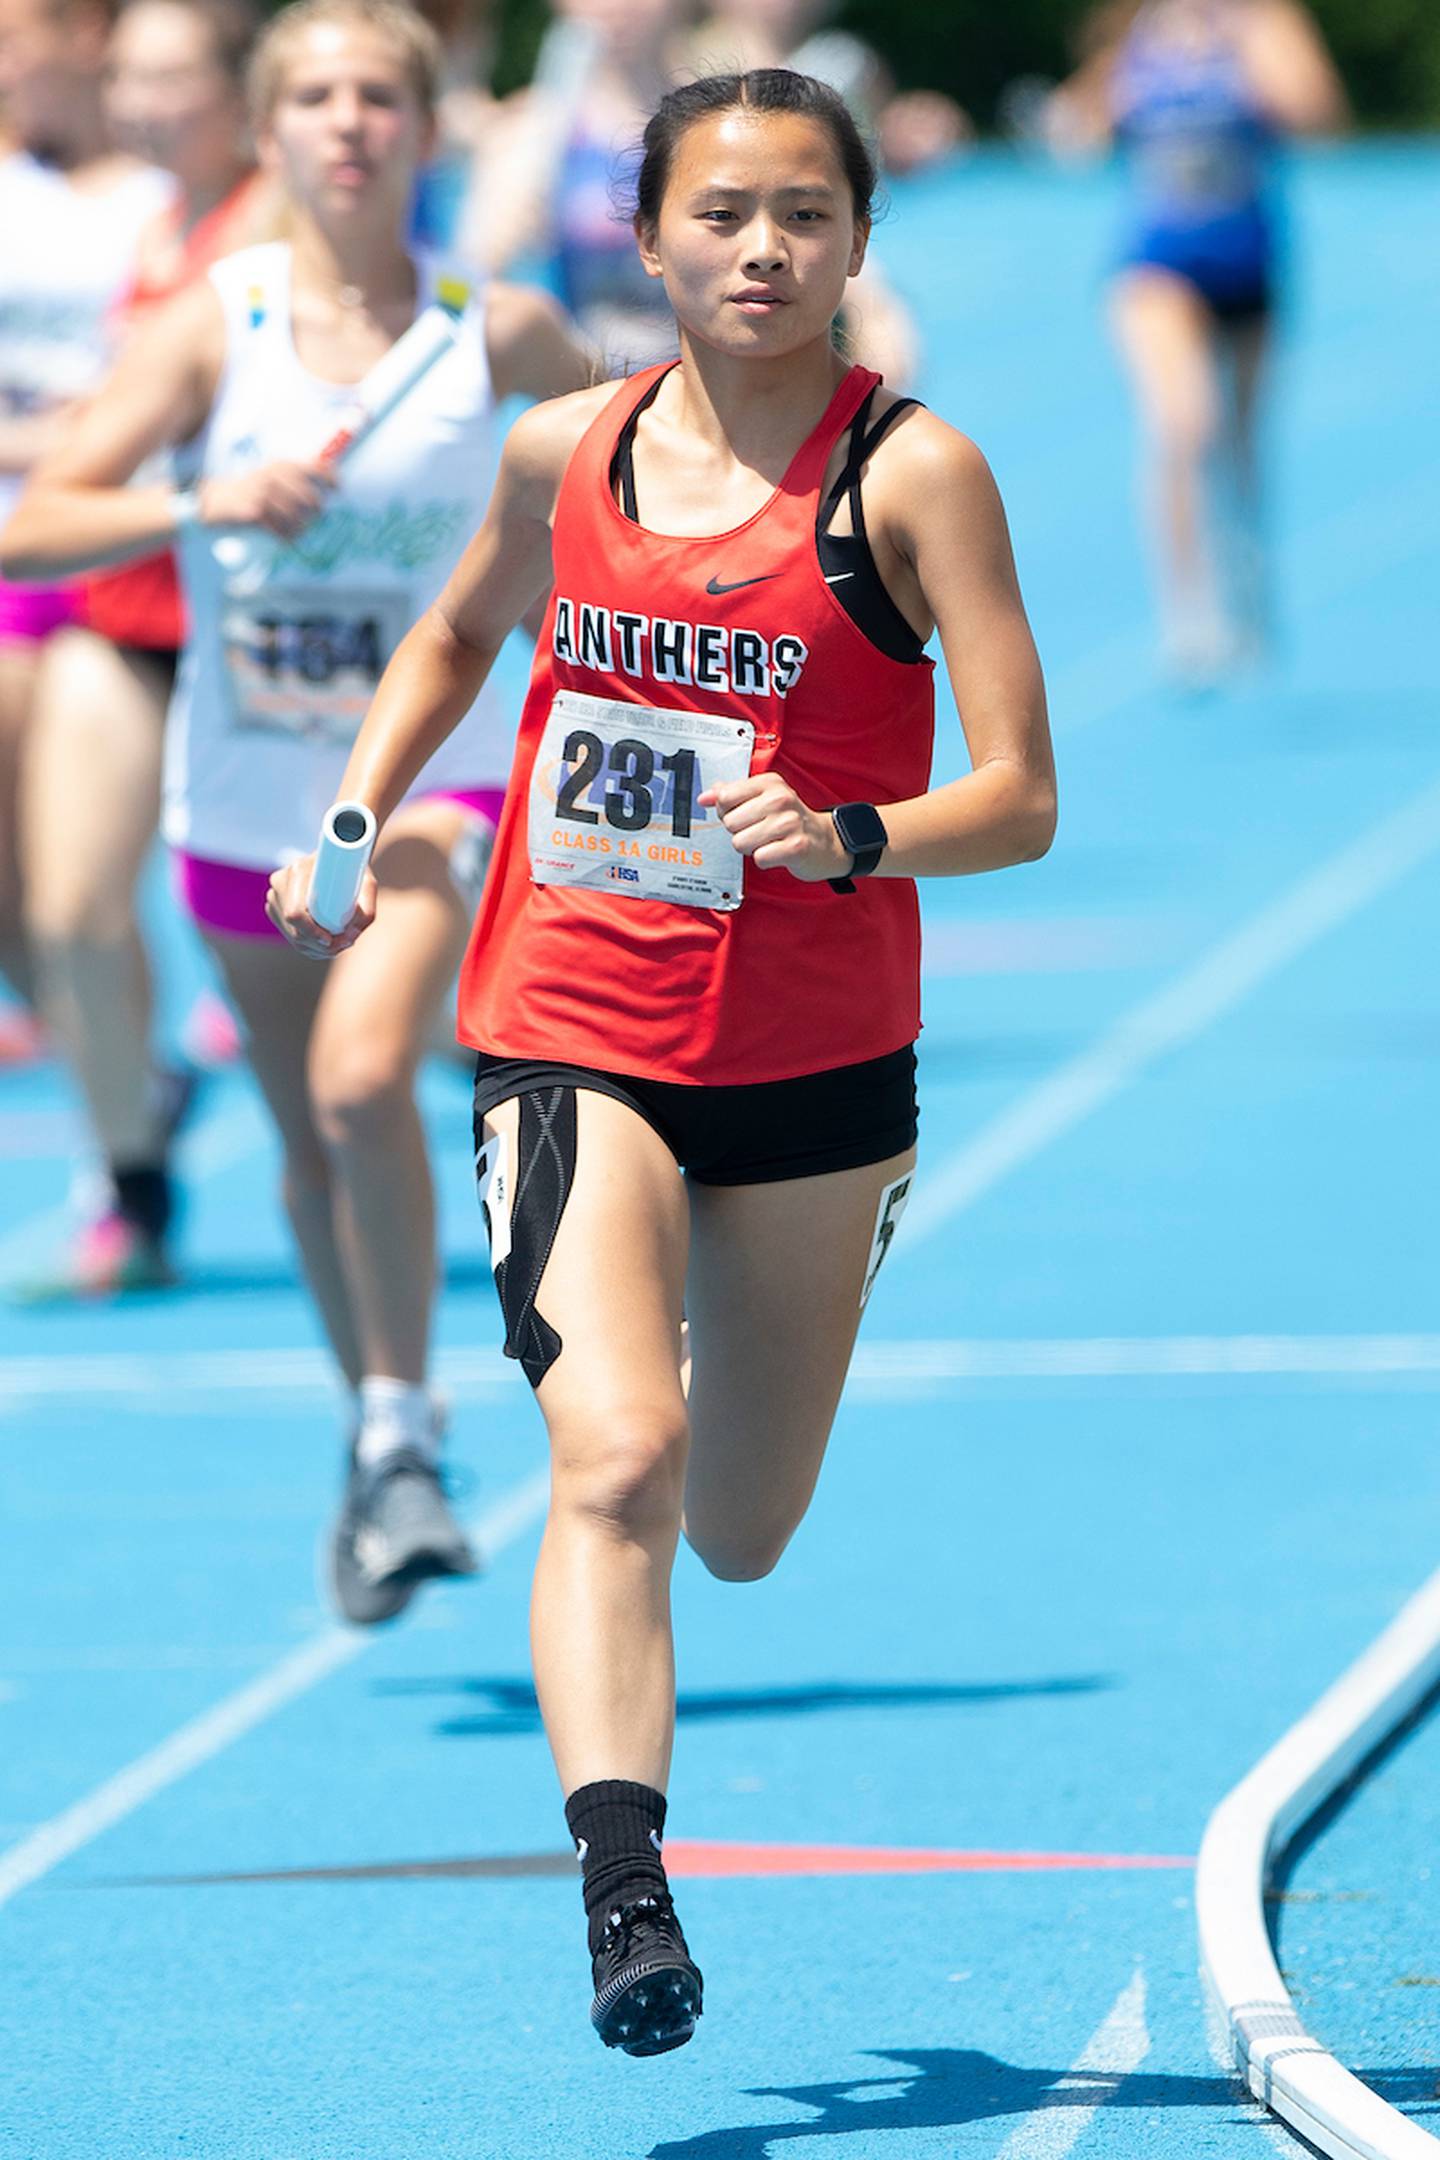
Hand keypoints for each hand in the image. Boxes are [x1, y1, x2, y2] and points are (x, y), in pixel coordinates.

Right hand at [198, 460, 333, 539]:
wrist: (217, 500)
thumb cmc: (251, 489)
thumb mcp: (270, 475)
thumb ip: (294, 478)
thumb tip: (325, 490)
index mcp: (280, 465)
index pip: (313, 467)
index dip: (330, 478)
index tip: (338, 489)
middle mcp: (273, 477)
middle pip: (311, 498)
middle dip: (318, 511)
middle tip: (316, 518)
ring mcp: (264, 494)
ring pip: (298, 517)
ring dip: (303, 528)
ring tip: (300, 531)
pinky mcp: (255, 513)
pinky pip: (281, 530)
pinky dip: (287, 538)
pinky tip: (287, 539)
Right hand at [265, 853, 376, 957]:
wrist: (339, 855)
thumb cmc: (355, 868)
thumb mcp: (368, 886)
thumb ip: (367, 913)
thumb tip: (351, 936)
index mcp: (299, 870)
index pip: (295, 913)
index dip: (312, 933)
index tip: (332, 940)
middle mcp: (281, 880)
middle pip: (292, 928)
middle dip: (316, 946)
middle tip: (343, 946)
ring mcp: (275, 892)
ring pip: (289, 934)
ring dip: (312, 947)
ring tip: (337, 944)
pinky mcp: (275, 904)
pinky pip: (286, 932)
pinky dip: (305, 944)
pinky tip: (322, 944)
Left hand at [698, 773, 851, 882]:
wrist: (825, 841)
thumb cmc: (790, 819)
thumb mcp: (762, 797)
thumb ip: (731, 794)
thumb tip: (704, 797)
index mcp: (769, 783)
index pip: (725, 796)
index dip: (726, 811)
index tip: (742, 813)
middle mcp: (780, 799)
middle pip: (730, 822)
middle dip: (740, 832)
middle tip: (759, 830)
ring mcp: (789, 822)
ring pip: (740, 842)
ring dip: (751, 847)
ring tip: (768, 841)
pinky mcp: (795, 847)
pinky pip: (759, 858)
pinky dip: (765, 859)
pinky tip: (777, 852)